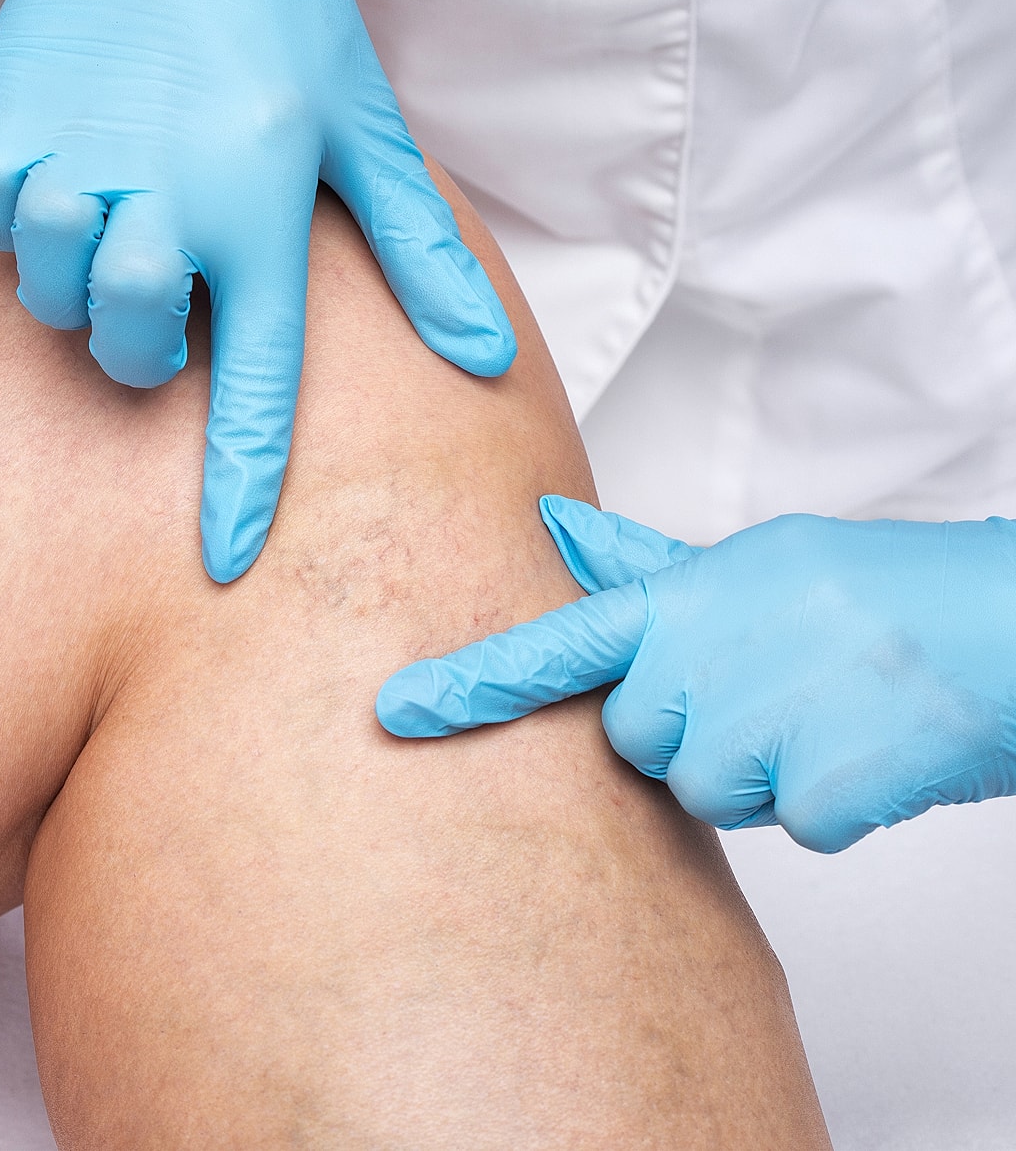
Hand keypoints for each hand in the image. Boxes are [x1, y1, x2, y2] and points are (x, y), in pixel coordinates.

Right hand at [0, 0, 514, 581]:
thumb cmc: (284, 13)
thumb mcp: (366, 125)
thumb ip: (418, 251)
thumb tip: (485, 357)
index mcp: (266, 211)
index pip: (260, 384)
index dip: (244, 484)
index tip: (229, 563)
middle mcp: (166, 202)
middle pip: (132, 352)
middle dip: (148, 340)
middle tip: (168, 267)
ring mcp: (75, 164)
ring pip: (52, 297)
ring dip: (83, 273)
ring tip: (119, 202)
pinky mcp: (1, 126)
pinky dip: (23, 207)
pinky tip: (70, 158)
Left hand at [376, 496, 1015, 850]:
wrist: (997, 630)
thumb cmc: (877, 593)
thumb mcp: (755, 562)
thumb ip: (646, 566)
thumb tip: (556, 528)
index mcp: (687, 596)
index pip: (558, 643)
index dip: (473, 683)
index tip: (397, 710)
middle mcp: (706, 654)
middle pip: (635, 741)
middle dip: (690, 731)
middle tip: (770, 688)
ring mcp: (757, 722)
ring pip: (704, 793)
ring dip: (758, 771)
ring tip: (822, 712)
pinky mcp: (813, 791)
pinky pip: (783, 825)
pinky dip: (822, 803)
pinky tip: (862, 747)